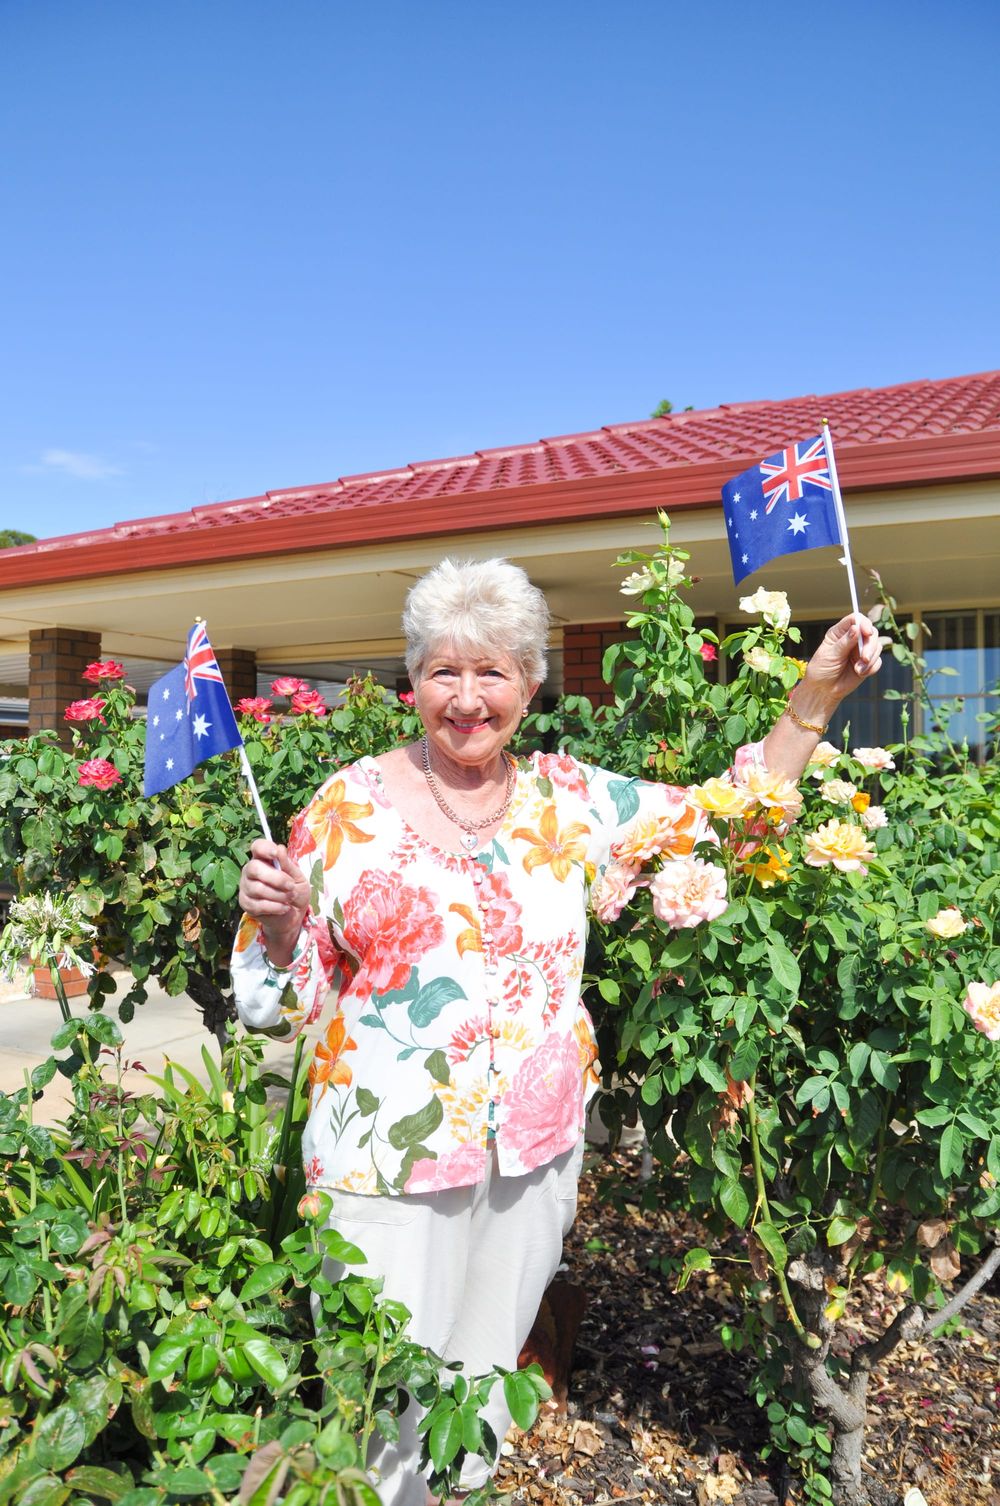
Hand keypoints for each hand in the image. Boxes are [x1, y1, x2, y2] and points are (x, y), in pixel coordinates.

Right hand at [239, 839, 309, 962]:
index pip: (257, 847)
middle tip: (290, 886)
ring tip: (290, 898)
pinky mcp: (246, 904)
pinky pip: (258, 904)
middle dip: (276, 878)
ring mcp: (246, 887)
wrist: (294, 916)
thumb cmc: (296, 892)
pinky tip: (284, 908)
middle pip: (254, 868)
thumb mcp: (298, 877)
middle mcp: (251, 871)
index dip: (264, 848)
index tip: (275, 853)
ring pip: (257, 888)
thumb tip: (280, 848)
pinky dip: (275, 907)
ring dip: (279, 895)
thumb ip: (288, 865)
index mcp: (264, 859)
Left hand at [797, 614, 886, 716]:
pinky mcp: (867, 663)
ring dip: (871, 658)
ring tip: (858, 669)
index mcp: (840, 632)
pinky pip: (878, 661)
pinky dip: (871, 667)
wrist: (824, 690)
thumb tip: (856, 628)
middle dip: (870, 645)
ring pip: (877, 646)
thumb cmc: (822, 670)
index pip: (856, 619)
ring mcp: (861, 650)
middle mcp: (853, 638)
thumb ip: (845, 642)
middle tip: (864, 658)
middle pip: (871, 632)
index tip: (866, 633)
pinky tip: (860, 673)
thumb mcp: (830, 655)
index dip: (864, 623)